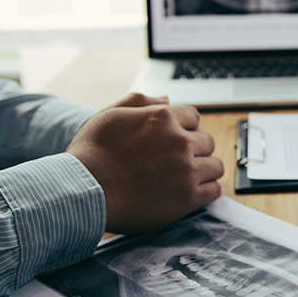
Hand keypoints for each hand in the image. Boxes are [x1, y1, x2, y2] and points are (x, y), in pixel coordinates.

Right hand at [67, 93, 224, 233]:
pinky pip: (214, 190)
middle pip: (207, 141)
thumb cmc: (90, 155)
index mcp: (163, 118)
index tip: (178, 140)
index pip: (194, 117)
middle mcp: (179, 141)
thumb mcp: (109, 115)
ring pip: (215, 166)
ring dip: (205, 170)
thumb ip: (140, 102)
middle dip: (196, 149)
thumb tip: (167, 99)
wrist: (82, 192)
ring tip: (189, 177)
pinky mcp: (187, 198)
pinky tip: (194, 192)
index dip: (186, 128)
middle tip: (180, 161)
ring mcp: (186, 170)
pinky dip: (207, 191)